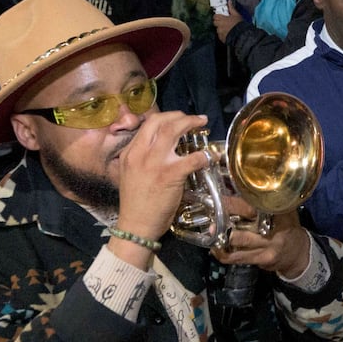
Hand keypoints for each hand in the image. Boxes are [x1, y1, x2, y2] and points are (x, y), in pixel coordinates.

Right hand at [112, 110, 212, 243]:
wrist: (135, 226)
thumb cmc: (135, 204)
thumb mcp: (130, 174)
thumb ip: (142, 158)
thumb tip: (161, 147)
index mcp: (130, 153)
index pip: (148, 124)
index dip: (166, 117)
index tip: (177, 119)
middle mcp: (140, 153)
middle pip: (160, 121)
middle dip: (179, 115)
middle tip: (193, 119)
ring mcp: (154, 163)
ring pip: (173, 130)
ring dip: (190, 123)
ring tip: (202, 123)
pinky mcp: (170, 174)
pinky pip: (192, 158)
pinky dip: (205, 155)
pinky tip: (212, 156)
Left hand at [213, 4, 242, 40]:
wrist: (242, 35)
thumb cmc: (239, 24)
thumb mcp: (236, 14)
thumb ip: (231, 8)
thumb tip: (229, 0)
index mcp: (222, 19)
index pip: (215, 16)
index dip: (217, 16)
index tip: (221, 17)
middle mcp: (219, 26)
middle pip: (215, 23)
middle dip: (218, 22)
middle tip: (224, 22)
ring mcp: (220, 33)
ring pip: (217, 30)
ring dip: (220, 29)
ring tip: (227, 29)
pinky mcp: (221, 38)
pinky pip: (220, 36)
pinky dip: (223, 35)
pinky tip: (228, 34)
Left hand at [213, 197, 311, 274]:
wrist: (297, 253)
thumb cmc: (286, 226)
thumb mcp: (283, 209)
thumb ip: (267, 200)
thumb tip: (240, 188)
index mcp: (279, 213)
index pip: (256, 206)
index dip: (237, 203)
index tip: (222, 199)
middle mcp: (274, 230)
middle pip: (246, 223)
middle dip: (225, 220)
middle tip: (211, 215)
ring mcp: (268, 246)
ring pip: (239, 241)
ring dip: (221, 236)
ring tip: (211, 229)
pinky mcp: (261, 259)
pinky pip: (237, 257)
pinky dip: (223, 253)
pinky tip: (216, 247)